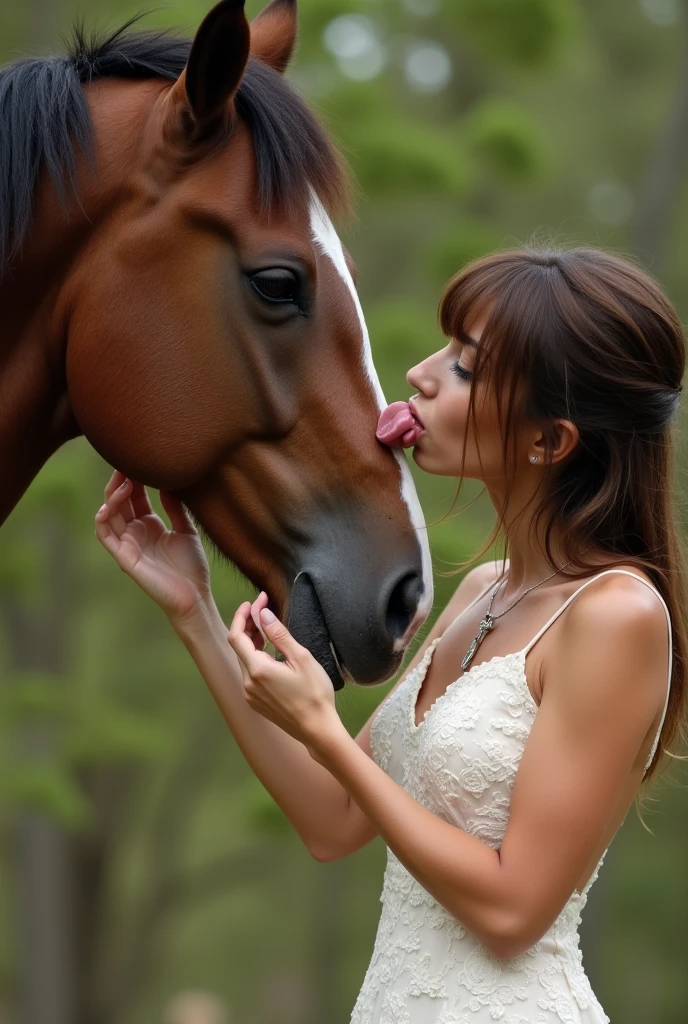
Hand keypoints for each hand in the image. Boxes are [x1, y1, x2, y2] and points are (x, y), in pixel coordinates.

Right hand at [95, 470, 211, 623]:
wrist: (195, 597)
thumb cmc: (192, 567)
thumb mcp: (186, 531)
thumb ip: (176, 508)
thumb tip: (169, 483)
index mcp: (149, 524)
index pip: (136, 495)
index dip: (135, 477)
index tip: (140, 458)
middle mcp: (135, 532)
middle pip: (120, 501)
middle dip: (121, 481)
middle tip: (127, 463)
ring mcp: (128, 544)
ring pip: (110, 514)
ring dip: (113, 496)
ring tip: (124, 481)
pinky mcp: (124, 558)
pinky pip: (106, 536)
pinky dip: (103, 520)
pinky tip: (109, 506)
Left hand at [228, 592, 341, 748]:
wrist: (317, 729)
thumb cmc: (315, 693)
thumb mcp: (301, 658)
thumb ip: (279, 635)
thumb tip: (264, 614)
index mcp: (257, 670)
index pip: (236, 635)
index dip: (242, 615)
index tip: (254, 602)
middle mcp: (248, 683)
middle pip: (238, 647)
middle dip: (248, 625)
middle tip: (264, 609)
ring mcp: (250, 694)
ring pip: (244, 660)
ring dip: (252, 642)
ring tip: (267, 629)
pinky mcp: (255, 702)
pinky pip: (249, 674)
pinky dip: (255, 658)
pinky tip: (270, 653)